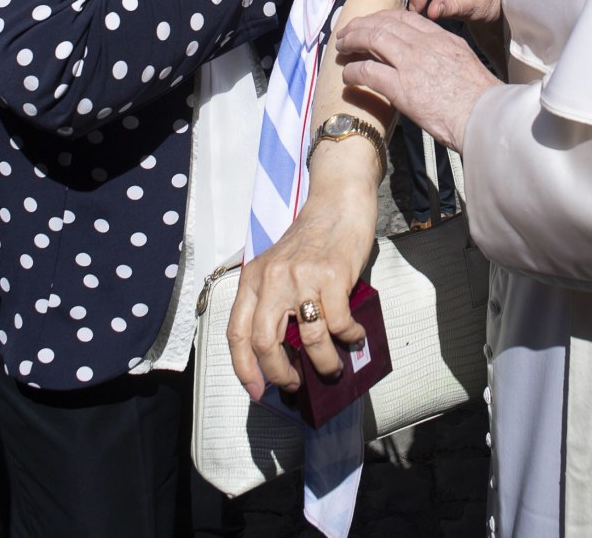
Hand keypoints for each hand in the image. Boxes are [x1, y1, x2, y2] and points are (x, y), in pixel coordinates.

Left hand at [228, 183, 377, 398]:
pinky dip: (349, 336)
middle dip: (280, 374)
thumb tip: (288, 354)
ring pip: (308, 339)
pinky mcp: (331, 275)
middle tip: (295, 384)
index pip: (236, 333)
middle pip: (264, 343)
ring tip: (333, 368)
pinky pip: (338, 323)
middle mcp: (272, 278)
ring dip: (323, 364)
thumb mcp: (281, 267)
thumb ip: (276, 301)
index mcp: (254, 278)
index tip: (257, 391)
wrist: (338, 201)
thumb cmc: (312, 238)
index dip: (244, 369)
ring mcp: (301, 277)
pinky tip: (355, 336)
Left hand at [337, 9, 499, 150]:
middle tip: (347, 32)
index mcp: (442, 38)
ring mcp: (412, 64)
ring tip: (341, 47)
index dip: (383, 17)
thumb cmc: (480, 100)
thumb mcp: (464, 64)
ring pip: (373, 39)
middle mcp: (425, 44)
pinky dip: (354, 71)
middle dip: (361, 25)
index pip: (406, 17)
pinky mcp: (402, 87)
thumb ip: (444, 57)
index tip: (371, 22)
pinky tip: (347, 75)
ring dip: (352, 41)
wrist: (485, 117)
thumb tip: (428, 64)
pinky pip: (368, 71)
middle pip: (385, 23)